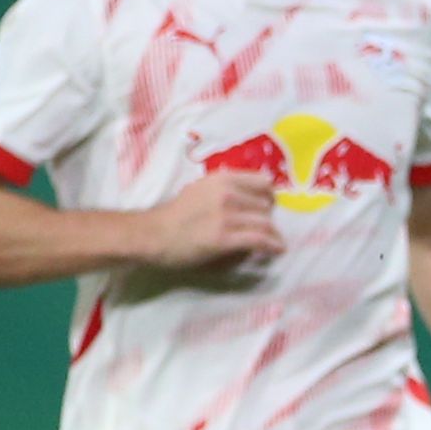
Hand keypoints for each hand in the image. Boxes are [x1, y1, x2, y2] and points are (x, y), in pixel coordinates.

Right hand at [140, 170, 283, 269]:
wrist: (153, 234)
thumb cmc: (175, 214)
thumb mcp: (200, 190)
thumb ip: (223, 189)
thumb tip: (248, 196)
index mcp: (222, 179)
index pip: (262, 182)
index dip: (270, 196)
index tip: (270, 206)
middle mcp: (228, 193)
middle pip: (266, 205)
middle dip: (269, 218)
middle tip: (268, 229)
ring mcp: (227, 215)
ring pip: (266, 223)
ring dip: (273, 234)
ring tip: (276, 242)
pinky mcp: (225, 237)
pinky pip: (260, 239)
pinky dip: (273, 245)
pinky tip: (278, 250)